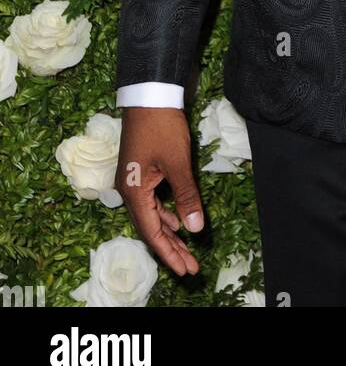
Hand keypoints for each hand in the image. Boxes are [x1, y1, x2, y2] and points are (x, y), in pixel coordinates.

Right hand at [115, 107, 204, 276]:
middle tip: (191, 269)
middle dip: (171, 249)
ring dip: (169, 234)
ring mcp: (133, 182)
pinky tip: (177, 222)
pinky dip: (165, 215)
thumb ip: (186, 196)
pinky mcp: (140, 173)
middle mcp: (128, 192)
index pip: (152, 233)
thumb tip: (195, 229)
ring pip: (151, 217)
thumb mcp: (178, 163)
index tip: (186, 270)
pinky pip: (152, 203)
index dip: (169, 253)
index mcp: (134, 193)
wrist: (149, 95)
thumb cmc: (162, 127)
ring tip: (186, 252)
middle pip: (150, 229)